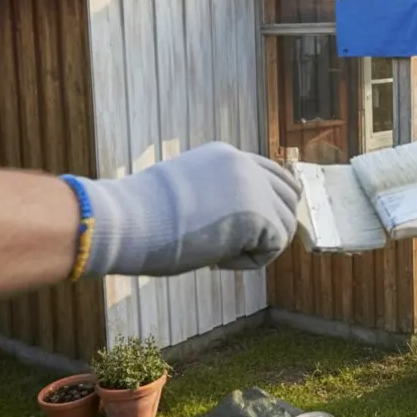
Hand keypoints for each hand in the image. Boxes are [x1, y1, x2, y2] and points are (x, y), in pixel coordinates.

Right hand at [76, 142, 300, 277]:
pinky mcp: (260, 214)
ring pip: (285, 225)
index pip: (272, 175)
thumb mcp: (187, 192)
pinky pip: (274, 247)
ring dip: (258, 246)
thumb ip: (219, 195)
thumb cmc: (143, 217)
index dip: (268, 206)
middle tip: (234, 246)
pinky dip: (249, 261)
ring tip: (218, 252)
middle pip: (288, 198)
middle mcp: (246, 165)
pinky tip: (217, 258)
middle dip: (270, 227)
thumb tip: (242, 222)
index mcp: (227, 155)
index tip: (246, 229)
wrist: (128, 221)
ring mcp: (255, 187)